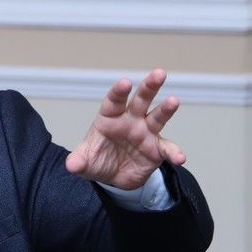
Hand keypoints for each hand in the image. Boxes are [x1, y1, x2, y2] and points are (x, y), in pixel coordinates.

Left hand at [66, 68, 185, 189]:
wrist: (113, 177)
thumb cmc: (97, 160)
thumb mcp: (84, 162)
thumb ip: (78, 161)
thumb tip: (72, 165)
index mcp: (110, 117)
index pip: (114, 101)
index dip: (119, 92)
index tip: (125, 83)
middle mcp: (130, 120)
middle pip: (141, 100)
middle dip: (149, 86)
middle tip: (159, 74)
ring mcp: (146, 132)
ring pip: (158, 116)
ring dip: (166, 109)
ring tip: (173, 101)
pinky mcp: (157, 148)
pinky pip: (167, 148)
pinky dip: (174, 152)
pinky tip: (179, 157)